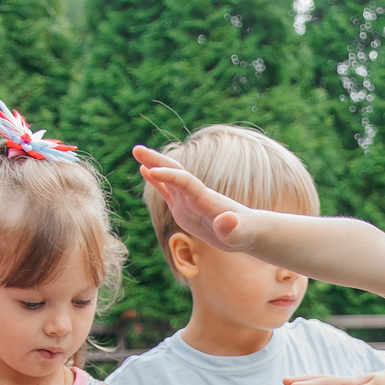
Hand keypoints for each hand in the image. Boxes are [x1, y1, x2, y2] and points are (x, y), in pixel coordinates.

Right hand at [134, 147, 252, 253]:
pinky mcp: (185, 209)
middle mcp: (195, 196)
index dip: (168, 176)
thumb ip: (231, 229)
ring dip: (153, 166)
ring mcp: (189, 201)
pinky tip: (144, 170)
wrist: (248, 231)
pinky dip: (156, 181)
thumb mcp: (239, 235)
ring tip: (137, 152)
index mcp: (205, 199)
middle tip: (136, 149)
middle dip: (157, 161)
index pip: (185, 182)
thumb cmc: (244, 233)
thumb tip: (227, 220)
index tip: (149, 169)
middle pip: (175, 173)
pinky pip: (167, 192)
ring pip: (168, 179)